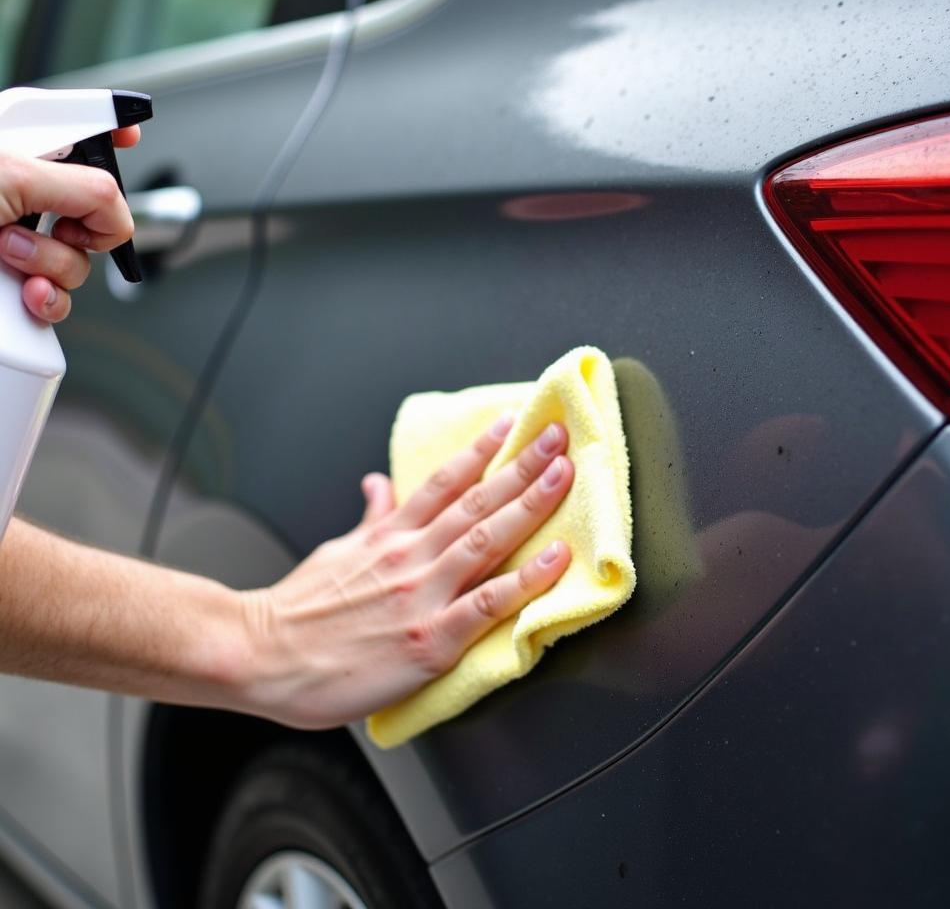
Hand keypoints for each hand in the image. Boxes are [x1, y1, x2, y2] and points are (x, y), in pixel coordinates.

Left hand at [0, 125, 139, 322]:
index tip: (130, 135)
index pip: (78, 129)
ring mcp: (19, 242)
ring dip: (52, 266)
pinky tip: (22, 292)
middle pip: (96, 211)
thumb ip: (85, 187)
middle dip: (82, 228)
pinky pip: (59, 300)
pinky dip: (47, 301)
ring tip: (6, 251)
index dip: (111, 131)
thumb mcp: (13, 174)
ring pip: (79, 263)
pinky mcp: (16, 285)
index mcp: (21, 153)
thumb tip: (117, 218)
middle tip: (51, 221)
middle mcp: (23, 195)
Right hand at [233, 416, 574, 728]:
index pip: (443, 481)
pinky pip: (486, 606)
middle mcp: (409, 556)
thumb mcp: (335, 551)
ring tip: (562, 475)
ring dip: (529, 504)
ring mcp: (420, 596)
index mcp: (388, 536)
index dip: (481, 449)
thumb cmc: (297, 611)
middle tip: (557, 436)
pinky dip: (524, 581)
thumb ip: (370, 519)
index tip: (511, 422)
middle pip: (474, 500)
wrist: (257, 656)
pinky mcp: (428, 641)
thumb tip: (378, 484)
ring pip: (485, 540)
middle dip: (521, 465)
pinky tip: (555, 559)